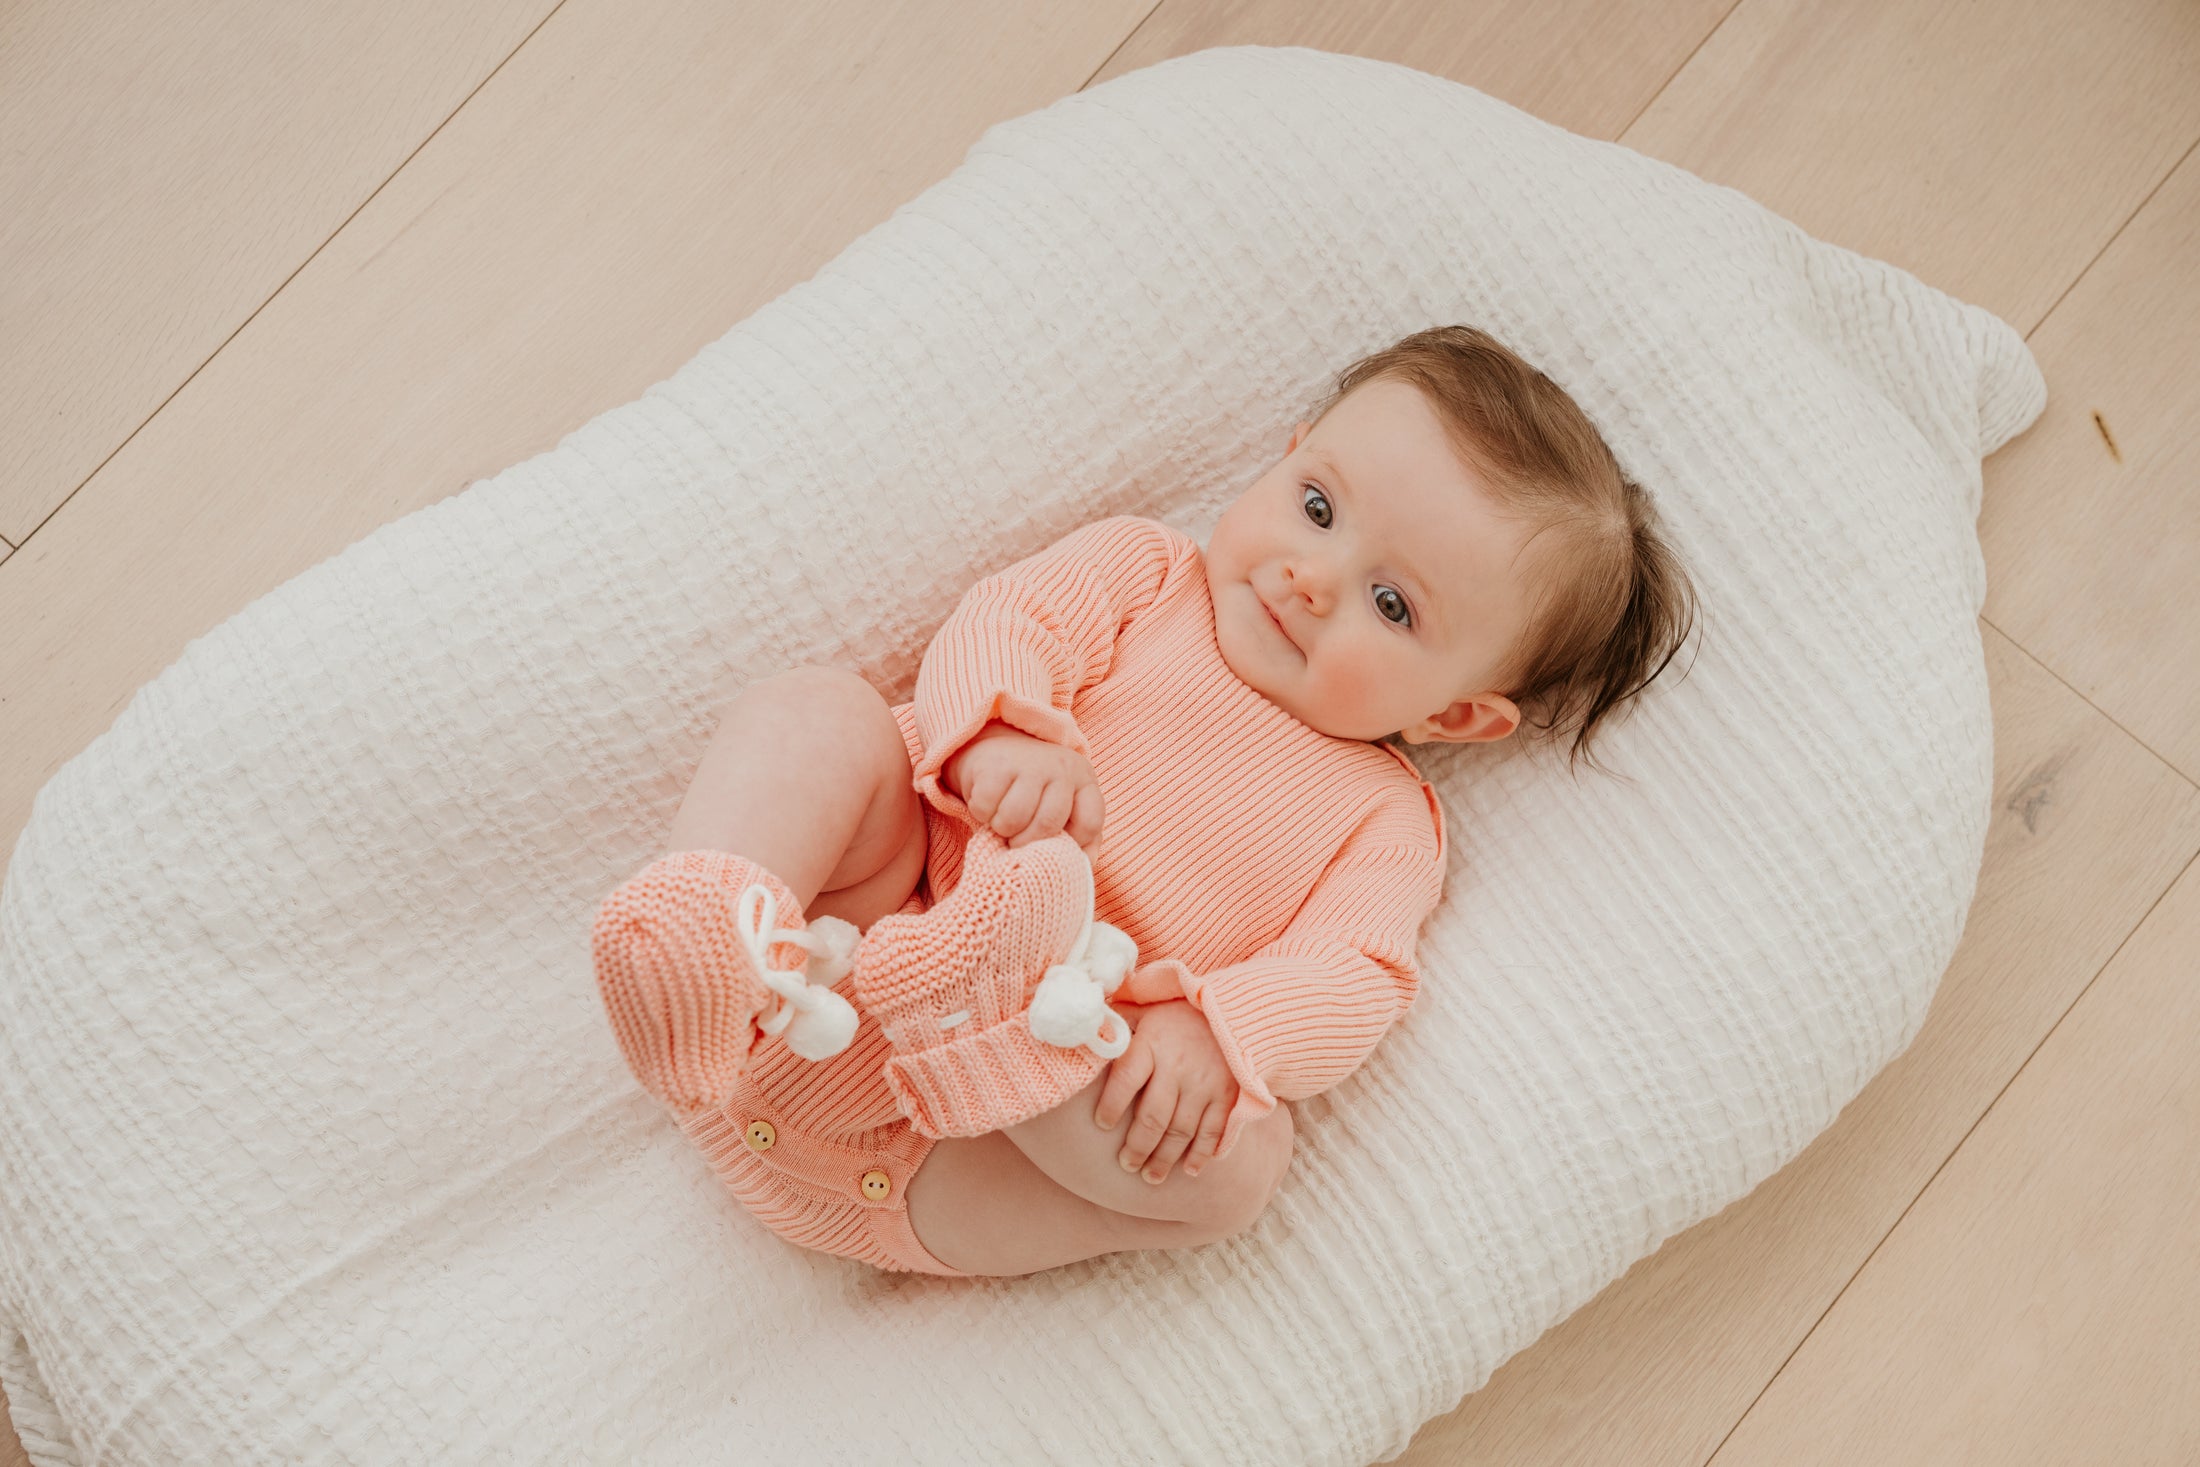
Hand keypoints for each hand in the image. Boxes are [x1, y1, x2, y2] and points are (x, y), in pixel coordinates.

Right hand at [943, 721, 1104, 853]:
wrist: (998, 750)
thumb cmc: (1036, 792)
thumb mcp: (1066, 808)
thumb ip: (1080, 838)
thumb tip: (1084, 867)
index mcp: (1084, 781)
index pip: (1089, 823)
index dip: (1073, 846)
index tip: (1055, 848)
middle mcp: (1061, 768)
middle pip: (1048, 823)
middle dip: (1028, 842)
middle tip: (1018, 840)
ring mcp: (1028, 762)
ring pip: (1014, 818)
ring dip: (1002, 829)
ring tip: (1003, 821)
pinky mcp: (995, 764)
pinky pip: (986, 808)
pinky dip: (982, 814)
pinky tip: (988, 804)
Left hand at [1094, 999, 1238, 1183]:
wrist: (1231, 1005)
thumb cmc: (1174, 1013)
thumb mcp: (1142, 1012)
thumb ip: (1114, 1027)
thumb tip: (1077, 1035)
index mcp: (1151, 1043)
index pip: (1125, 1080)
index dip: (1111, 1106)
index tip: (1101, 1125)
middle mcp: (1178, 1064)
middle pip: (1153, 1116)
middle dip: (1137, 1147)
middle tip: (1126, 1165)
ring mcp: (1206, 1081)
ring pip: (1181, 1130)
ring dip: (1164, 1158)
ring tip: (1150, 1176)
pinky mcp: (1228, 1092)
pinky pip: (1213, 1130)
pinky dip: (1201, 1154)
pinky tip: (1188, 1170)